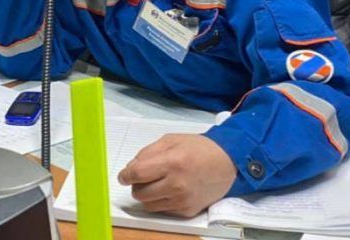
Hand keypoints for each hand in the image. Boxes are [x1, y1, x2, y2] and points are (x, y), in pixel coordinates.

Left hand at [117, 134, 236, 217]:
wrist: (226, 163)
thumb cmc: (199, 149)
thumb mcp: (171, 139)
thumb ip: (148, 152)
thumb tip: (131, 167)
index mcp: (172, 162)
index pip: (138, 174)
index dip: (125, 175)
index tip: (123, 176)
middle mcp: (177, 184)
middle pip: (140, 192)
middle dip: (135, 185)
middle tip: (141, 178)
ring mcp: (182, 200)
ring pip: (148, 205)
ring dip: (146, 195)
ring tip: (155, 183)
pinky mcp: (187, 210)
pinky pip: (162, 210)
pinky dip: (160, 201)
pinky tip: (168, 189)